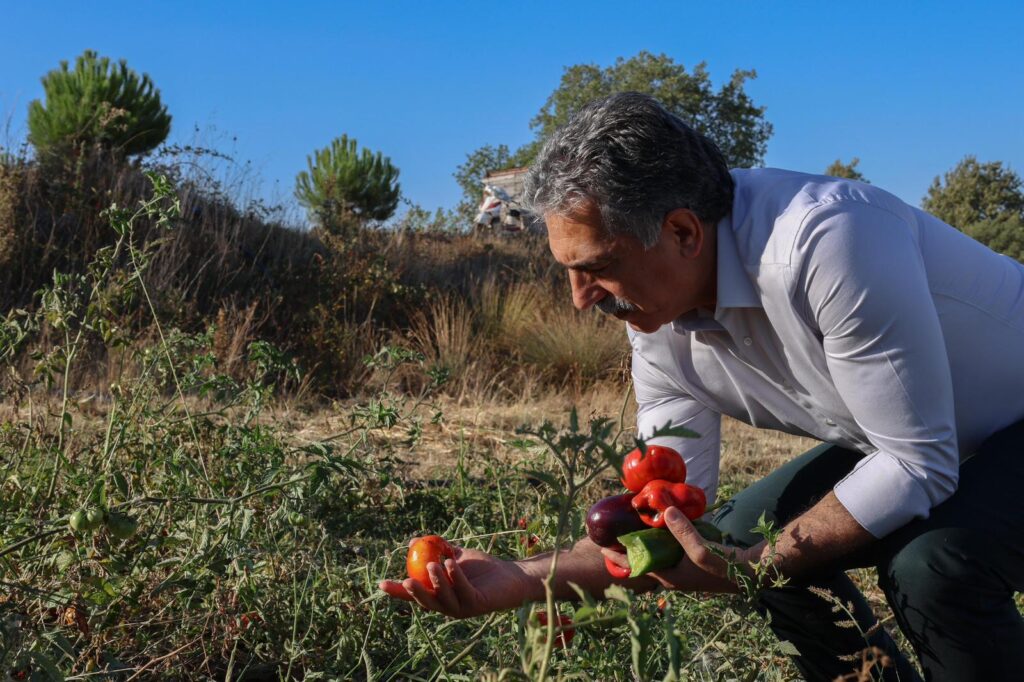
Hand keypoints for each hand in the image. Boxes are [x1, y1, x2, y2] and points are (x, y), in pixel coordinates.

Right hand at [379, 542, 533, 618]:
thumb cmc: (484, 568)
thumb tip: (413, 541)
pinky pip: (462, 590)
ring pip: (444, 598)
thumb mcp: (456, 556)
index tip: (381, 583)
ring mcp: (463, 608)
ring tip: (433, 563)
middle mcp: (449, 606)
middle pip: (426, 602)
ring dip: (437, 580)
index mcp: (441, 595)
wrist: (513, 575)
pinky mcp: (477, 604)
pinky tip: (451, 562)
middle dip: (415, 593)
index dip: (398, 592)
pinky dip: (455, 575)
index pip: (415, 596)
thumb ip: (437, 551)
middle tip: (406, 580)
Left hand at [601, 506, 759, 593]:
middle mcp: (671, 576)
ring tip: (631, 528)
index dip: (617, 558)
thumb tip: (664, 509)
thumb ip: (682, 530)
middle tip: (614, 533)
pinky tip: (659, 527)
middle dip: (627, 549)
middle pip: (642, 562)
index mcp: (668, 577)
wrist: (748, 572)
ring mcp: (681, 571)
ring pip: (655, 556)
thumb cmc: (723, 566)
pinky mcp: (690, 563)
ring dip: (643, 544)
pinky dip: (660, 540)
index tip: (600, 547)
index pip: (634, 568)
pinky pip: (667, 551)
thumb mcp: (701, 548)